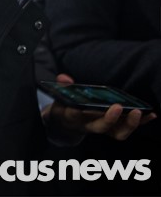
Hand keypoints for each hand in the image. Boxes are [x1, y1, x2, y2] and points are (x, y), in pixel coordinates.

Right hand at [42, 74, 156, 141]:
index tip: (82, 107)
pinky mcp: (113, 129)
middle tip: (118, 106)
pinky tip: (150, 115)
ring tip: (138, 112)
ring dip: (129, 124)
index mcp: (71, 117)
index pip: (74, 115)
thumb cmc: (65, 107)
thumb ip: (62, 86)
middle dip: (110, 119)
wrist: (67, 125)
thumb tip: (64, 77)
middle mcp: (88, 126)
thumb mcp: (59, 96)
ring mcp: (102, 128)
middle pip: (100, 127)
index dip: (78, 112)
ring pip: (117, 133)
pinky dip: (140, 123)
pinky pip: (127, 129)